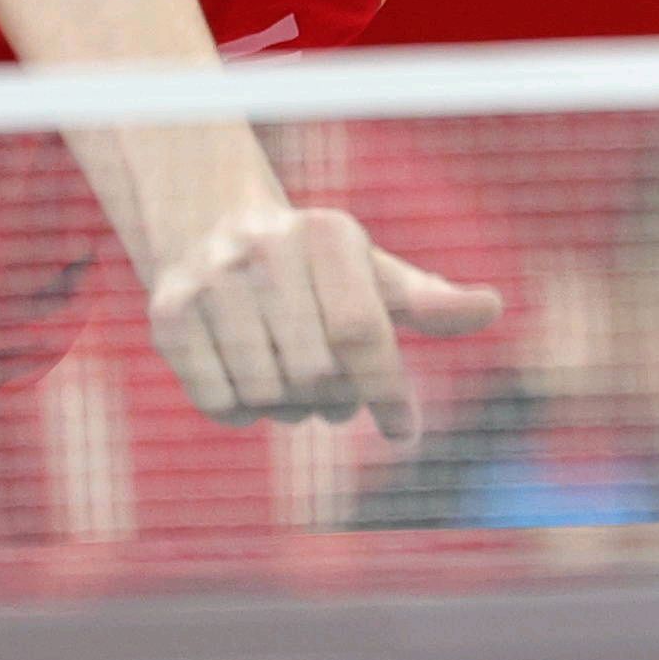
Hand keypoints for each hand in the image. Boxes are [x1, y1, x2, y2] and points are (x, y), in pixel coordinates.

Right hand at [135, 184, 501, 437]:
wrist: (213, 228)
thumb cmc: (316, 265)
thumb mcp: (373, 273)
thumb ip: (429, 300)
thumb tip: (492, 308)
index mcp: (327, 233)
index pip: (361, 332)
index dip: (387, 391)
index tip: (403, 431)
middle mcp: (265, 250)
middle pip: (317, 374)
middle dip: (338, 400)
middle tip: (338, 393)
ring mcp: (210, 282)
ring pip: (269, 397)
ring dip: (293, 411)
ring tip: (296, 384)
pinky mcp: (166, 316)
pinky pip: (221, 405)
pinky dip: (245, 414)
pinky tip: (252, 384)